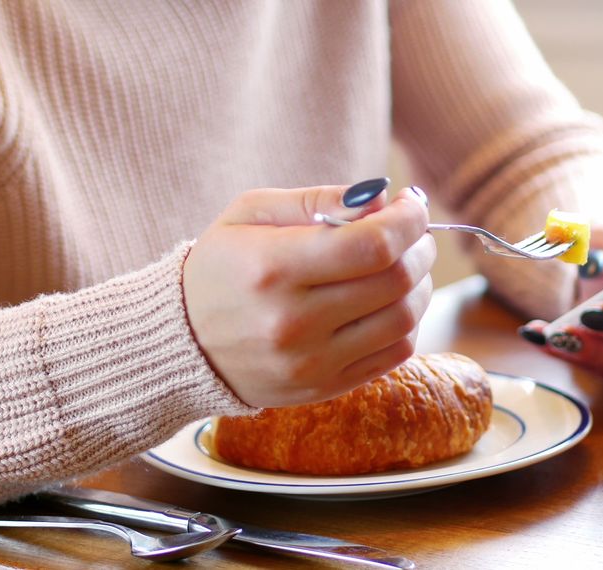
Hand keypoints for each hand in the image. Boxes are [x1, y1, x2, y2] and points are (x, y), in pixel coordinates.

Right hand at [182, 184, 435, 406]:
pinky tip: (389, 301)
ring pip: (404, 320)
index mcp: (273, 268)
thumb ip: (318, 200)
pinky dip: (407, 322)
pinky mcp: (324, 388)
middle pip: (395, 281)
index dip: (408, 219)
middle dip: (419, 247)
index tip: (411, 202)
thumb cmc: (222, 265)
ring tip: (404, 265)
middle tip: (411, 231)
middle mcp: (293, 322)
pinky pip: (395, 354)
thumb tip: (382, 197)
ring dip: (419, 285)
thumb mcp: (251, 214)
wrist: (182, 342)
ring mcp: (311, 362)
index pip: (372, 245)